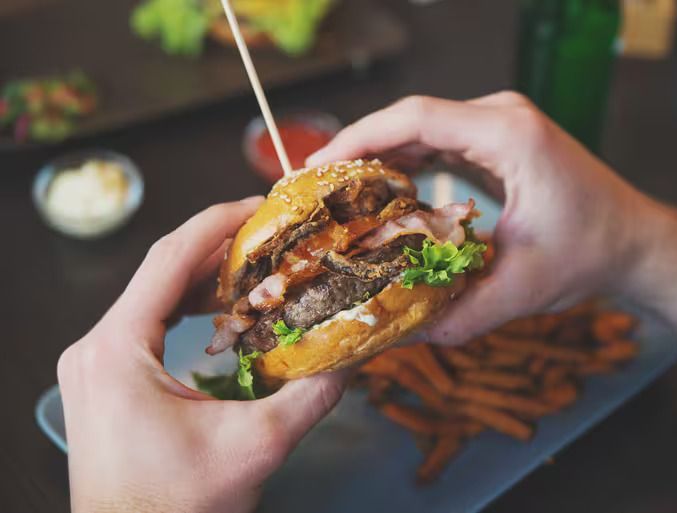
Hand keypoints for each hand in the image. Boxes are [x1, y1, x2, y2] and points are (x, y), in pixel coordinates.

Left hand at [57, 198, 345, 512]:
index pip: (169, 259)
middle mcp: (96, 348)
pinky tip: (222, 308)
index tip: (261, 205)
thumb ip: (310, 397)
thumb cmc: (176, 507)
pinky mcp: (105, 379)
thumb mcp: (254, 448)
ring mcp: (95, 364)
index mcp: (117, 350)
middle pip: (161, 271)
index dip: (218, 223)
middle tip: (271, 234)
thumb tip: (353, 357)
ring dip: (204, 277)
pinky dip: (188, 307)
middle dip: (219, 247)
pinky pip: (148, 323)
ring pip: (154, 295)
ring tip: (255, 265)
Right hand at [308, 92, 655, 344]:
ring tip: (338, 191)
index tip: (320, 168)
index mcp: (509, 136)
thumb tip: (395, 337)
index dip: (360, 138)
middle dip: (359, 149)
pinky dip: (405, 160)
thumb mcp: (521, 289)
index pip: (417, 118)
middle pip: (411, 118)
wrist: (634, 240)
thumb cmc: (591, 254)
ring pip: (421, 127)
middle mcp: (502, 116)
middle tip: (317, 187)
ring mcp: (500, 123)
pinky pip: (439, 139)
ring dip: (378, 154)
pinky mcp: (497, 138)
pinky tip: (380, 190)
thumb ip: (457, 315)